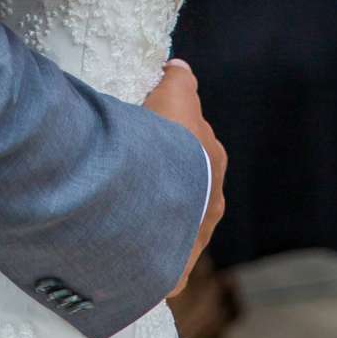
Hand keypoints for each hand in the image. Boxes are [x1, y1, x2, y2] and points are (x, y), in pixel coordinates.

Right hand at [144, 58, 226, 292]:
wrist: (160, 189)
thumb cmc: (169, 139)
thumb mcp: (174, 95)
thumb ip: (179, 79)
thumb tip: (179, 67)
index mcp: (213, 163)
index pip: (196, 153)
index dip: (171, 146)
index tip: (147, 145)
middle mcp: (211, 203)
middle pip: (188, 194)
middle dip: (167, 190)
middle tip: (134, 183)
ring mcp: (194, 239)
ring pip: (174, 230)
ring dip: (155, 225)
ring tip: (124, 220)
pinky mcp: (174, 270)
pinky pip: (159, 268)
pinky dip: (145, 264)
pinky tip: (124, 258)